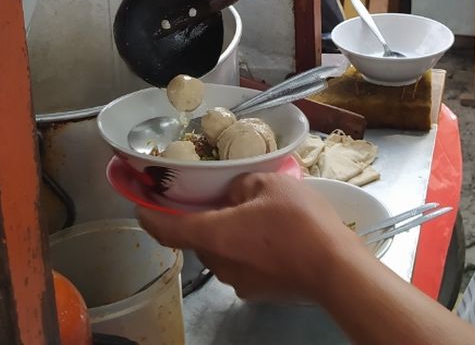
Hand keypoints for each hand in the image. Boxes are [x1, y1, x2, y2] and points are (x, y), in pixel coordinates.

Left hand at [137, 173, 371, 302]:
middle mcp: (219, 263)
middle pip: (199, 238)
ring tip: (258, 214)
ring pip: (223, 251)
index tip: (140, 205)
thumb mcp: (270, 184)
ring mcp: (239, 282)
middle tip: (223, 198)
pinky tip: (275, 236)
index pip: (167, 229)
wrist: (335, 269)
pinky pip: (244, 264)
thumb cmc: (299, 222)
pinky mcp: (260, 291)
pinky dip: (250, 249)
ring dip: (231, 234)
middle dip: (206, 219)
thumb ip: (242, 185)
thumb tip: (234, 196)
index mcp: (214, 235)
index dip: (149, 216)